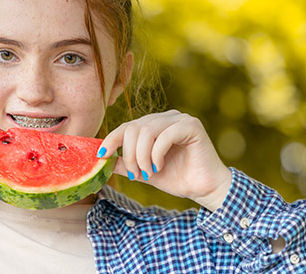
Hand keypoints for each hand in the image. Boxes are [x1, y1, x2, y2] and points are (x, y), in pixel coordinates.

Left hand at [99, 110, 232, 210]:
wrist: (204, 188)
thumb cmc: (177, 178)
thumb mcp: (144, 171)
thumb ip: (125, 163)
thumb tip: (101, 159)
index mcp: (154, 124)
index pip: (127, 126)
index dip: (112, 139)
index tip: (101, 155)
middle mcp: (166, 118)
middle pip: (134, 128)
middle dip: (130, 154)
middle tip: (135, 174)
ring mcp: (179, 119)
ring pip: (147, 131)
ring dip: (142, 156)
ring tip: (148, 172)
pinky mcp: (191, 126)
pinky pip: (165, 135)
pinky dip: (157, 153)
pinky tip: (159, 166)